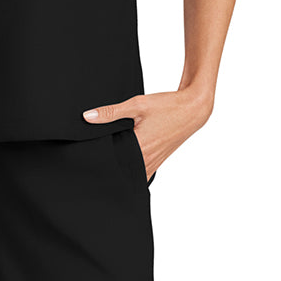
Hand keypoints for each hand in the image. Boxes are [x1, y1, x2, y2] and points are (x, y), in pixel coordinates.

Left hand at [82, 85, 214, 180]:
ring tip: (109, 164)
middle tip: (95, 163)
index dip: (99, 161)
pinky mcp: (158, 161)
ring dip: (122, 170)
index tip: (88, 159)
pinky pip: (142, 172)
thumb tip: (88, 117)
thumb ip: (111, 112)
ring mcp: (154, 163)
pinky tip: (126, 163)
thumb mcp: (137, 105)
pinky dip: (133, 170)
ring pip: (132, 175)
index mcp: (140, 148)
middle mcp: (147, 159)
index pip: (112, 162)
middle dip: (108, 168)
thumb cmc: (167, 106)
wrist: (192, 109)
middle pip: (121, 171)